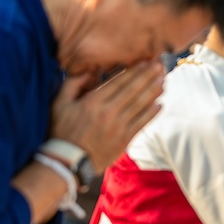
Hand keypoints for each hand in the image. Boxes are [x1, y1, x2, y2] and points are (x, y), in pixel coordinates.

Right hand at [50, 61, 164, 172]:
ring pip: (140, 106)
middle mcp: (108, 113)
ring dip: (153, 92)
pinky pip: (142, 124)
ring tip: (163, 81)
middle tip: (160, 66)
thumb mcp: (59, 104)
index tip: (145, 62)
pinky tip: (160, 104)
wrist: (68, 162)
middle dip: (148, 77)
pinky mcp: (124, 140)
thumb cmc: (61, 131)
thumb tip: (91, 70)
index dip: (134, 71)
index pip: (118, 82)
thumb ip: (73, 84)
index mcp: (93, 102)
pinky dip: (152, 114)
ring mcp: (119, 127)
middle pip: (133, 91)